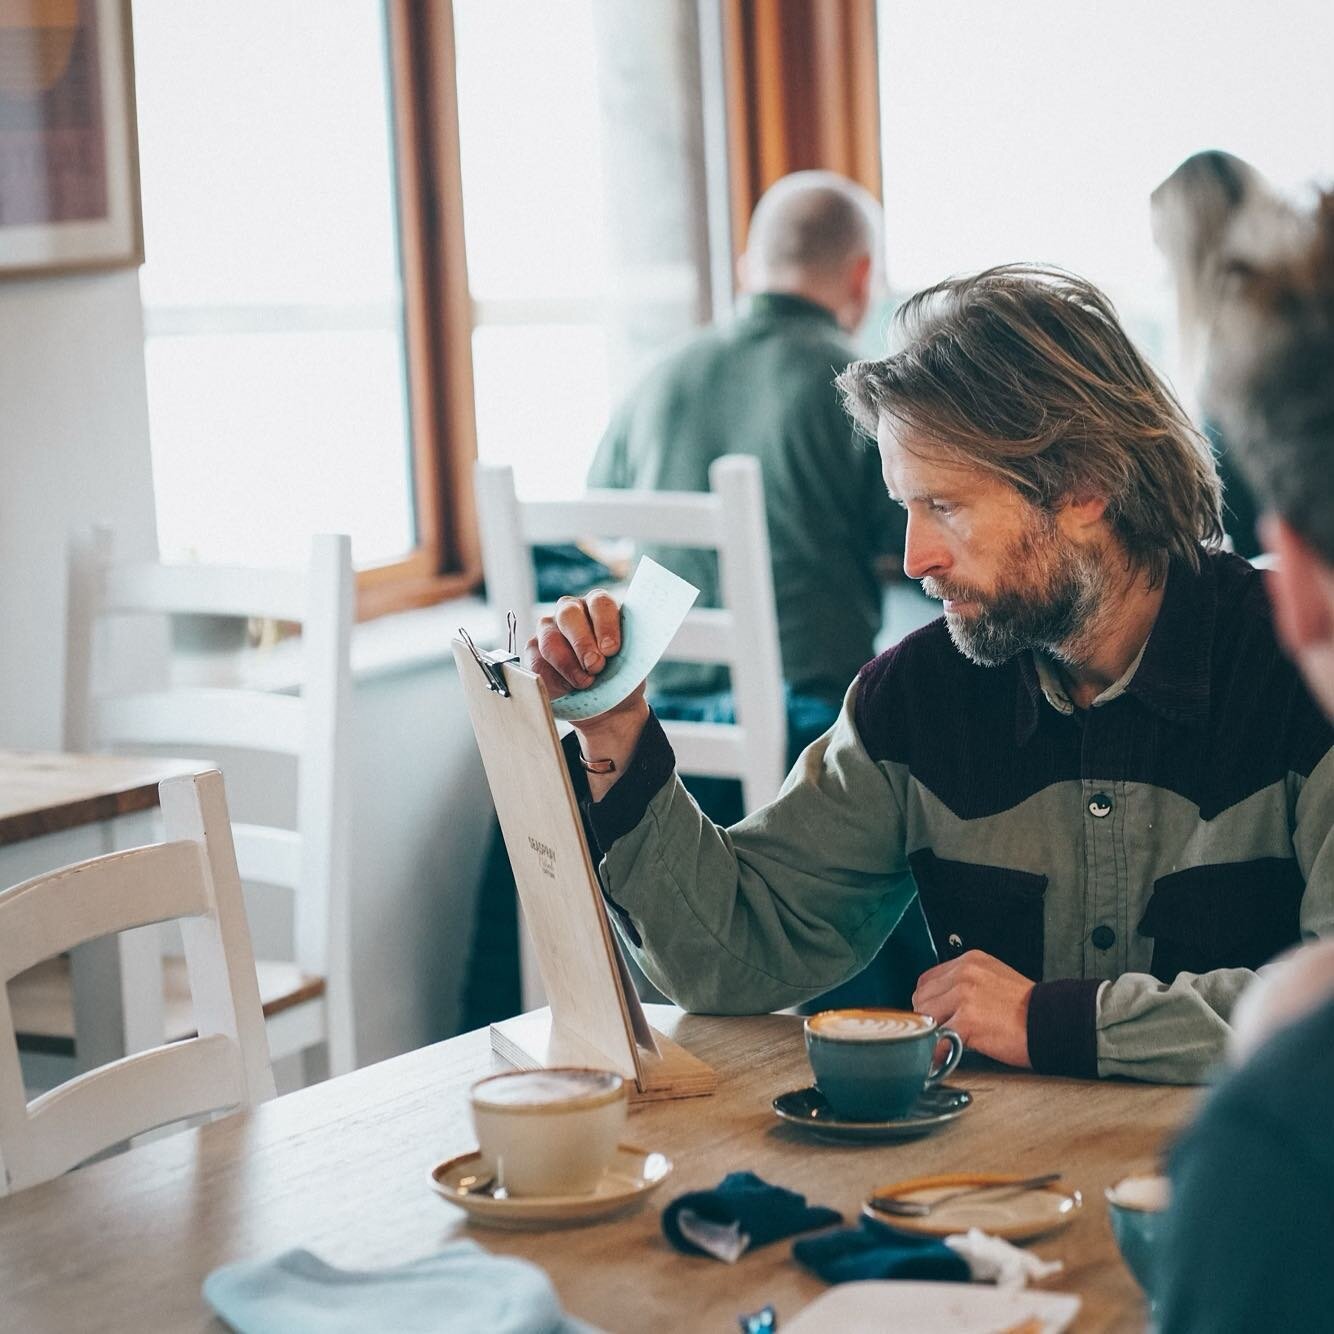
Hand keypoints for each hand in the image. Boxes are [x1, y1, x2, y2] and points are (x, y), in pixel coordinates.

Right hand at [522, 589, 623, 699]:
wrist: (610, 705)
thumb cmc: (621, 678)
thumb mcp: (632, 664)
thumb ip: (626, 651)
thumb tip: (613, 649)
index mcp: (599, 606)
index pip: (600, 603)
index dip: (605, 625)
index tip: (611, 649)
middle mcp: (571, 611)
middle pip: (569, 615)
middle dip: (582, 643)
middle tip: (595, 666)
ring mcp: (549, 629)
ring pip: (550, 639)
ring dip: (568, 664)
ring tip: (585, 682)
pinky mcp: (534, 651)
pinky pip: (537, 661)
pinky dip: (554, 679)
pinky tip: (568, 688)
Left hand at [912, 950, 1033, 1068]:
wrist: (1054, 1022)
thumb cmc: (1030, 1009)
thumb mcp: (995, 979)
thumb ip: (967, 985)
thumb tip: (944, 1002)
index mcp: (970, 962)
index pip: (928, 979)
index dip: (929, 1001)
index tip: (935, 1015)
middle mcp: (965, 974)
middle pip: (922, 997)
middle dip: (929, 1018)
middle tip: (941, 1032)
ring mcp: (965, 996)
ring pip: (926, 1016)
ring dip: (933, 1033)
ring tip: (947, 1042)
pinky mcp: (968, 1020)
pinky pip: (939, 1038)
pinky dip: (938, 1051)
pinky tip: (945, 1056)